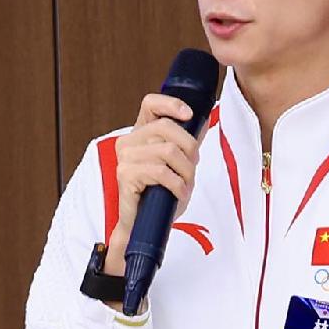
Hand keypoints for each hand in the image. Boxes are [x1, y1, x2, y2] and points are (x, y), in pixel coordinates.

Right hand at [108, 91, 202, 228]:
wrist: (145, 225)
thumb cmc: (160, 195)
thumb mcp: (178, 165)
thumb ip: (187, 143)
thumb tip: (203, 122)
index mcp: (140, 134)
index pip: (151, 104)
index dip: (171, 104)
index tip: (190, 115)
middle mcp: (128, 142)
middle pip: (167, 128)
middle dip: (189, 148)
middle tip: (192, 167)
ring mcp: (125, 158)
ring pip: (168, 151)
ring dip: (185, 171)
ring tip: (185, 185)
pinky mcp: (125, 175)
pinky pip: (161, 172)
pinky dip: (177, 184)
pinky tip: (178, 194)